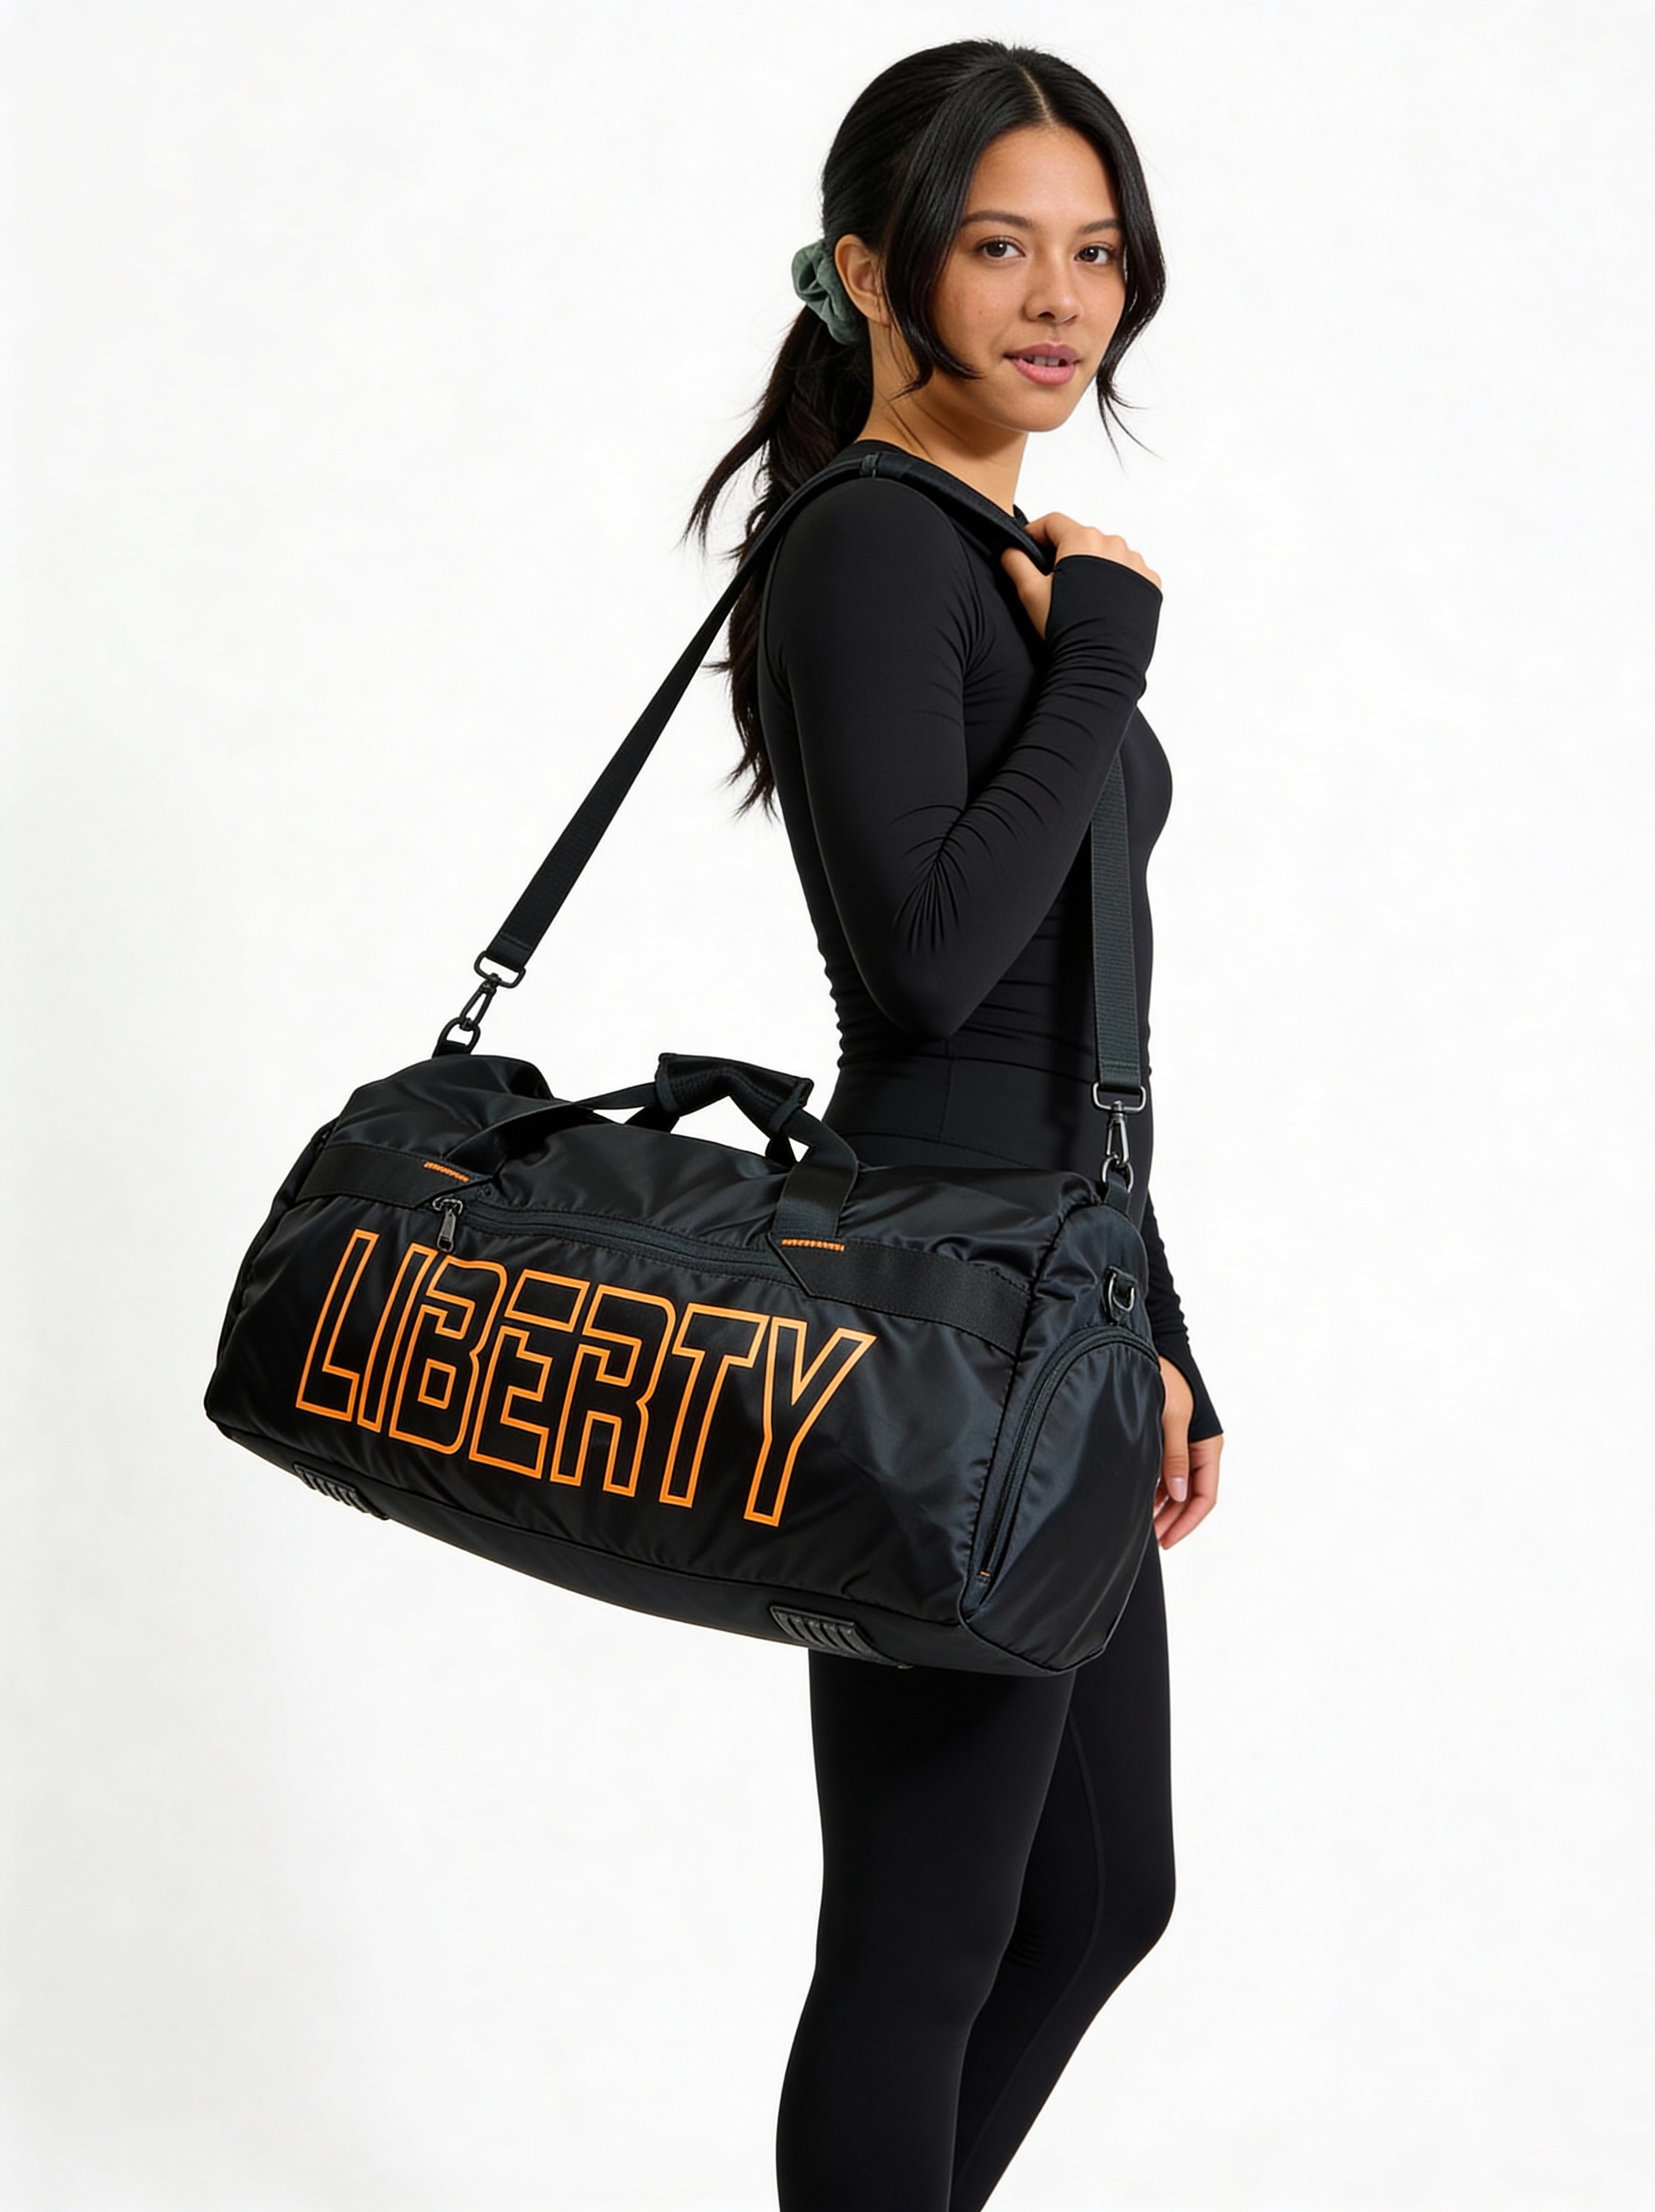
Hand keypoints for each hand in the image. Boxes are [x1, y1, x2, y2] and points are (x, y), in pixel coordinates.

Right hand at [1000, 512, 1161, 640]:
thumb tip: (1011, 549)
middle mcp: (1113, 543)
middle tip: (1056, 584)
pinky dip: (1118, 581)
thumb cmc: (1067, 629)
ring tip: (1084, 598)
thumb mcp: (1030, 593)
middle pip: (1082, 539)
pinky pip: (1130, 572)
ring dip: (1095, 567)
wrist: (1101, 663)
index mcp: (1082, 539)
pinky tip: (1106, 604)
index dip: (1036, 533)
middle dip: (1067, 555)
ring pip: (1108, 555)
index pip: (1053, 522)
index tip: (1029, 548)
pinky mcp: (1150, 582)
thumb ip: (1016, 563)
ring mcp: (1135, 562)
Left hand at [1152, 1354, 1221, 1548]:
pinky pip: (1166, 1474)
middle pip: (1192, 1497)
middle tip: (1153, 1540)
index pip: (1206, 1496)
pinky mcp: (1167, 1440)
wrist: (1156, 1350)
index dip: (1188, 1521)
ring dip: (1163, 1508)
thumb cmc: (1166, 1378)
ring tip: (1144, 1527)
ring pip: (1178, 1488)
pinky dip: (1155, 1490)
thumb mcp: (1171, 1417)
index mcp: (1208, 1446)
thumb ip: (1175, 1456)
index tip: (1168, 1540)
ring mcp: (1184, 1446)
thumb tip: (1179, 1494)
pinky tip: (1141, 1502)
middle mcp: (1199, 1450)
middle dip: (1174, 1520)